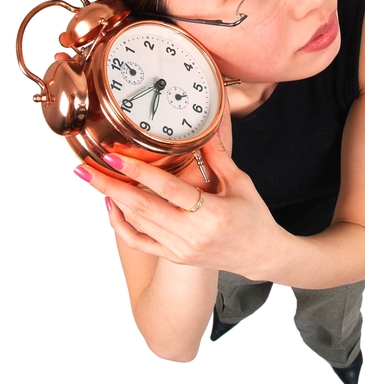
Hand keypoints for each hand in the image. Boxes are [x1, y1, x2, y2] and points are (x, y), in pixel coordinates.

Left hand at [75, 119, 282, 279]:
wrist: (260, 255)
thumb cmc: (254, 218)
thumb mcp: (240, 183)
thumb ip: (219, 156)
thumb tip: (207, 127)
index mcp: (211, 214)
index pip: (167, 190)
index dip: (138, 172)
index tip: (113, 157)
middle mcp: (192, 235)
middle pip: (143, 208)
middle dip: (110, 186)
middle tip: (85, 169)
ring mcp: (181, 249)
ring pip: (138, 224)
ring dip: (113, 201)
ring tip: (95, 180)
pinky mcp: (175, 257)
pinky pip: (140, 242)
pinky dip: (121, 226)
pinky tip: (111, 207)